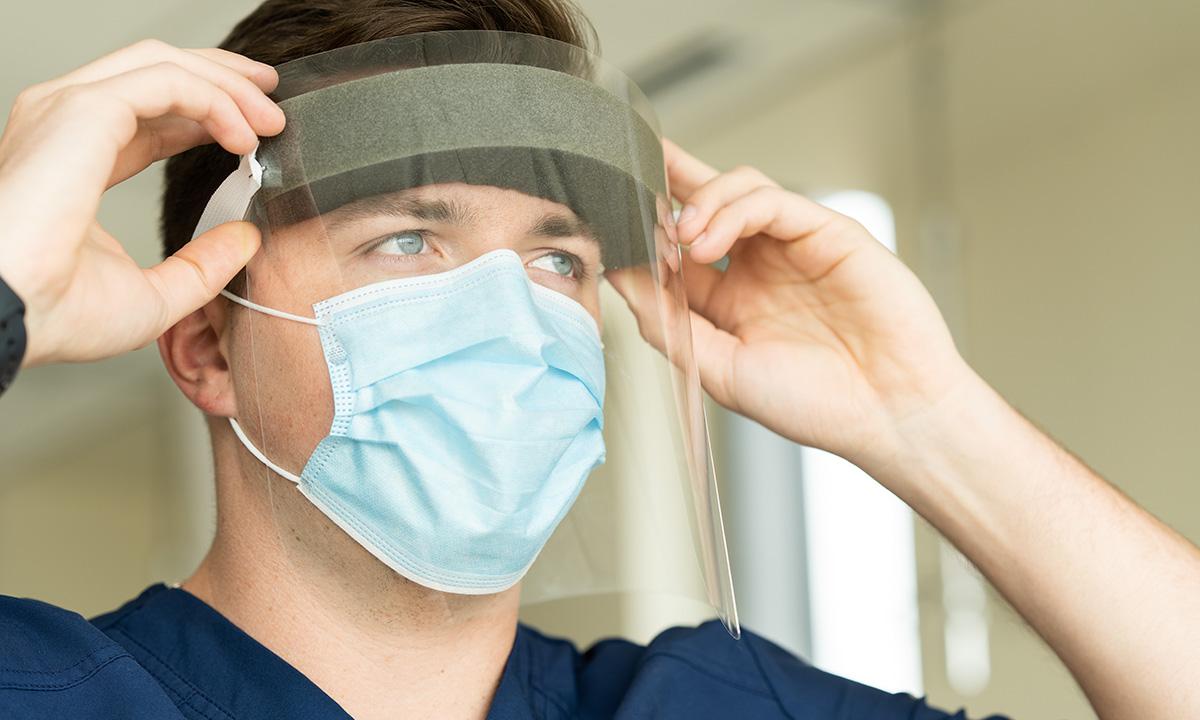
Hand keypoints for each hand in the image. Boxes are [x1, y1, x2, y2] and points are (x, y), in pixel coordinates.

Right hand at [0, 39, 284, 366]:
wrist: (13, 317)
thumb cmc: (55, 313)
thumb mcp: (154, 294)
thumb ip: (202, 264)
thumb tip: (246, 238)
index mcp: (74, 160)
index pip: (147, 113)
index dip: (204, 112)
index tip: (253, 128)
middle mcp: (65, 125)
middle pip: (155, 73)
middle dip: (222, 79)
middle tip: (271, 100)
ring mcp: (68, 111)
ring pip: (162, 65)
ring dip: (226, 85)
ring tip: (270, 117)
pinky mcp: (82, 110)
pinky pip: (166, 81)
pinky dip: (215, 99)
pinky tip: (244, 134)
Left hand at [613, 140, 973, 470]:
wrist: (888, 415)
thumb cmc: (814, 404)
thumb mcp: (720, 371)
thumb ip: (670, 324)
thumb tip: (622, 280)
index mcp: (729, 301)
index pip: (675, 251)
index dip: (643, 233)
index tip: (608, 226)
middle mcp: (758, 266)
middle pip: (704, 201)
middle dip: (665, 180)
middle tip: (628, 171)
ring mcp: (793, 245)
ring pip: (736, 189)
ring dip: (698, 205)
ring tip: (681, 240)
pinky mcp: (828, 231)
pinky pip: (773, 200)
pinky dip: (734, 209)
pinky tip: (709, 240)